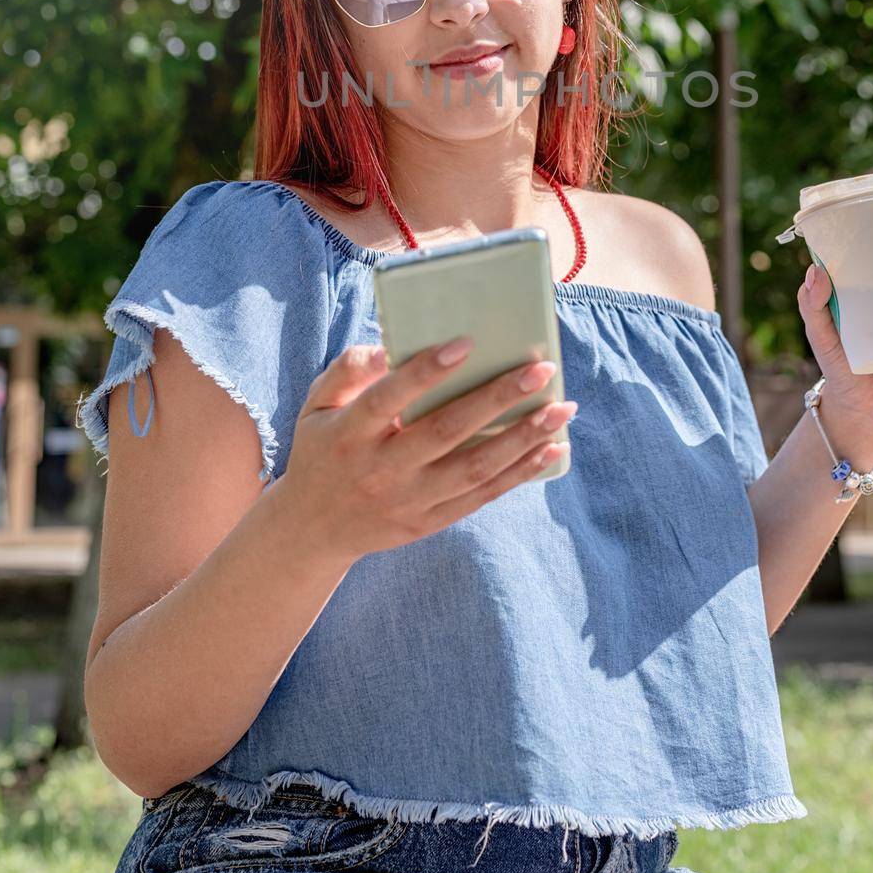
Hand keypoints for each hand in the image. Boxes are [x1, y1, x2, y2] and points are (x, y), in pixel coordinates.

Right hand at [279, 338, 575, 564]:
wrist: (311, 529)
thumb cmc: (322, 447)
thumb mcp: (316, 404)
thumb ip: (347, 371)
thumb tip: (387, 347)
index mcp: (349, 434)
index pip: (388, 399)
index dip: (425, 372)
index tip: (465, 343)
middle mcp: (380, 470)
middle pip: (445, 432)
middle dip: (497, 399)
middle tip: (540, 369)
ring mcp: (408, 501)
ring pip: (473, 469)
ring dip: (523, 437)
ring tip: (562, 408)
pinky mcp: (428, 522)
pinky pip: (481, 497)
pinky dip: (519, 474)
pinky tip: (550, 448)